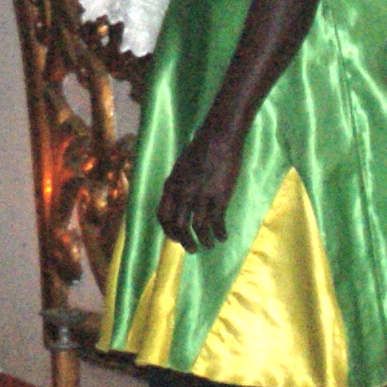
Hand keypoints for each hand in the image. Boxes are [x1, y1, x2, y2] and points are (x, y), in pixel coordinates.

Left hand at [153, 116, 245, 251]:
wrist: (219, 137)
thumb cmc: (201, 149)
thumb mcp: (181, 168)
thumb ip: (178, 186)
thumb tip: (179, 203)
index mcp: (171, 186)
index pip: (163, 217)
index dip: (169, 231)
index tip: (176, 238)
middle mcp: (182, 195)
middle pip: (179, 227)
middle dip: (185, 242)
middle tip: (193, 249)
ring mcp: (200, 197)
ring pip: (199, 229)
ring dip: (204, 241)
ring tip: (210, 244)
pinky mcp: (219, 198)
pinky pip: (217, 223)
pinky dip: (219, 234)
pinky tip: (223, 237)